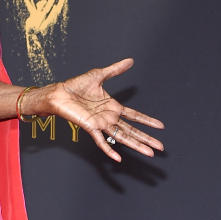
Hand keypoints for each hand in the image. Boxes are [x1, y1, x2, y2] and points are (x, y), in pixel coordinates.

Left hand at [49, 58, 163, 163]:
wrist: (59, 92)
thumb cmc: (75, 86)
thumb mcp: (99, 75)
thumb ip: (116, 70)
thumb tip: (130, 60)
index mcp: (112, 107)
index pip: (134, 116)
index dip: (147, 121)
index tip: (160, 126)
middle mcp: (108, 117)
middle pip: (132, 130)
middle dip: (147, 139)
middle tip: (160, 147)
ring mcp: (100, 124)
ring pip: (122, 137)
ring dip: (136, 145)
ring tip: (149, 153)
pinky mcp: (90, 127)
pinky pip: (101, 141)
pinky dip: (110, 150)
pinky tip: (118, 158)